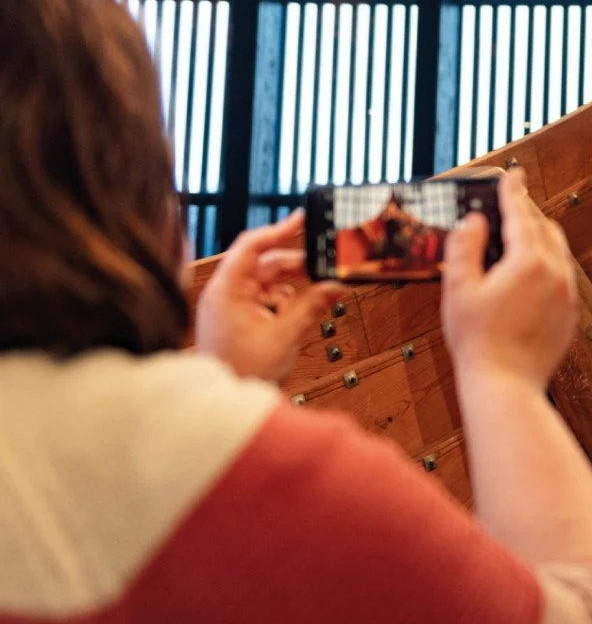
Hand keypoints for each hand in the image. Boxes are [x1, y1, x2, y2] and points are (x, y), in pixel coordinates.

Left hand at [195, 211, 346, 383]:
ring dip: (293, 289)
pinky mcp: (239, 317)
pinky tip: (299, 314)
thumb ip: (311, 306)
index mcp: (227, 290)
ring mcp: (232, 305)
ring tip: (314, 300)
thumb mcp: (284, 335)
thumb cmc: (241, 372)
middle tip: (324, 268)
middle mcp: (226, 293)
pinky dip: (286, 303)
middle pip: (265, 264)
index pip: (252, 246)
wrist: (224, 404)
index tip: (303, 219)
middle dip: (295, 267)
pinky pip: (267, 299)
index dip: (279, 230)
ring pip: (269, 282)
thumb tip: (335, 286)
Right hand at [442, 170, 579, 391]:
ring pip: (559, 252)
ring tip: (521, 234)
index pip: (520, 215)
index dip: (513, 192)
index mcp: (529, 261)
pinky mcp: (570, 313)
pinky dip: (548, 263)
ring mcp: (567, 294)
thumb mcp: (458, 289)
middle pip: (545, 229)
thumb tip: (475, 221)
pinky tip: (532, 271)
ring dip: (540, 237)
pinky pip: (563, 276)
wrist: (506, 385)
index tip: (513, 174)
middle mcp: (556, 273)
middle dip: (528, 213)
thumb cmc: (476, 340)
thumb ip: (465, 248)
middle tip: (513, 203)